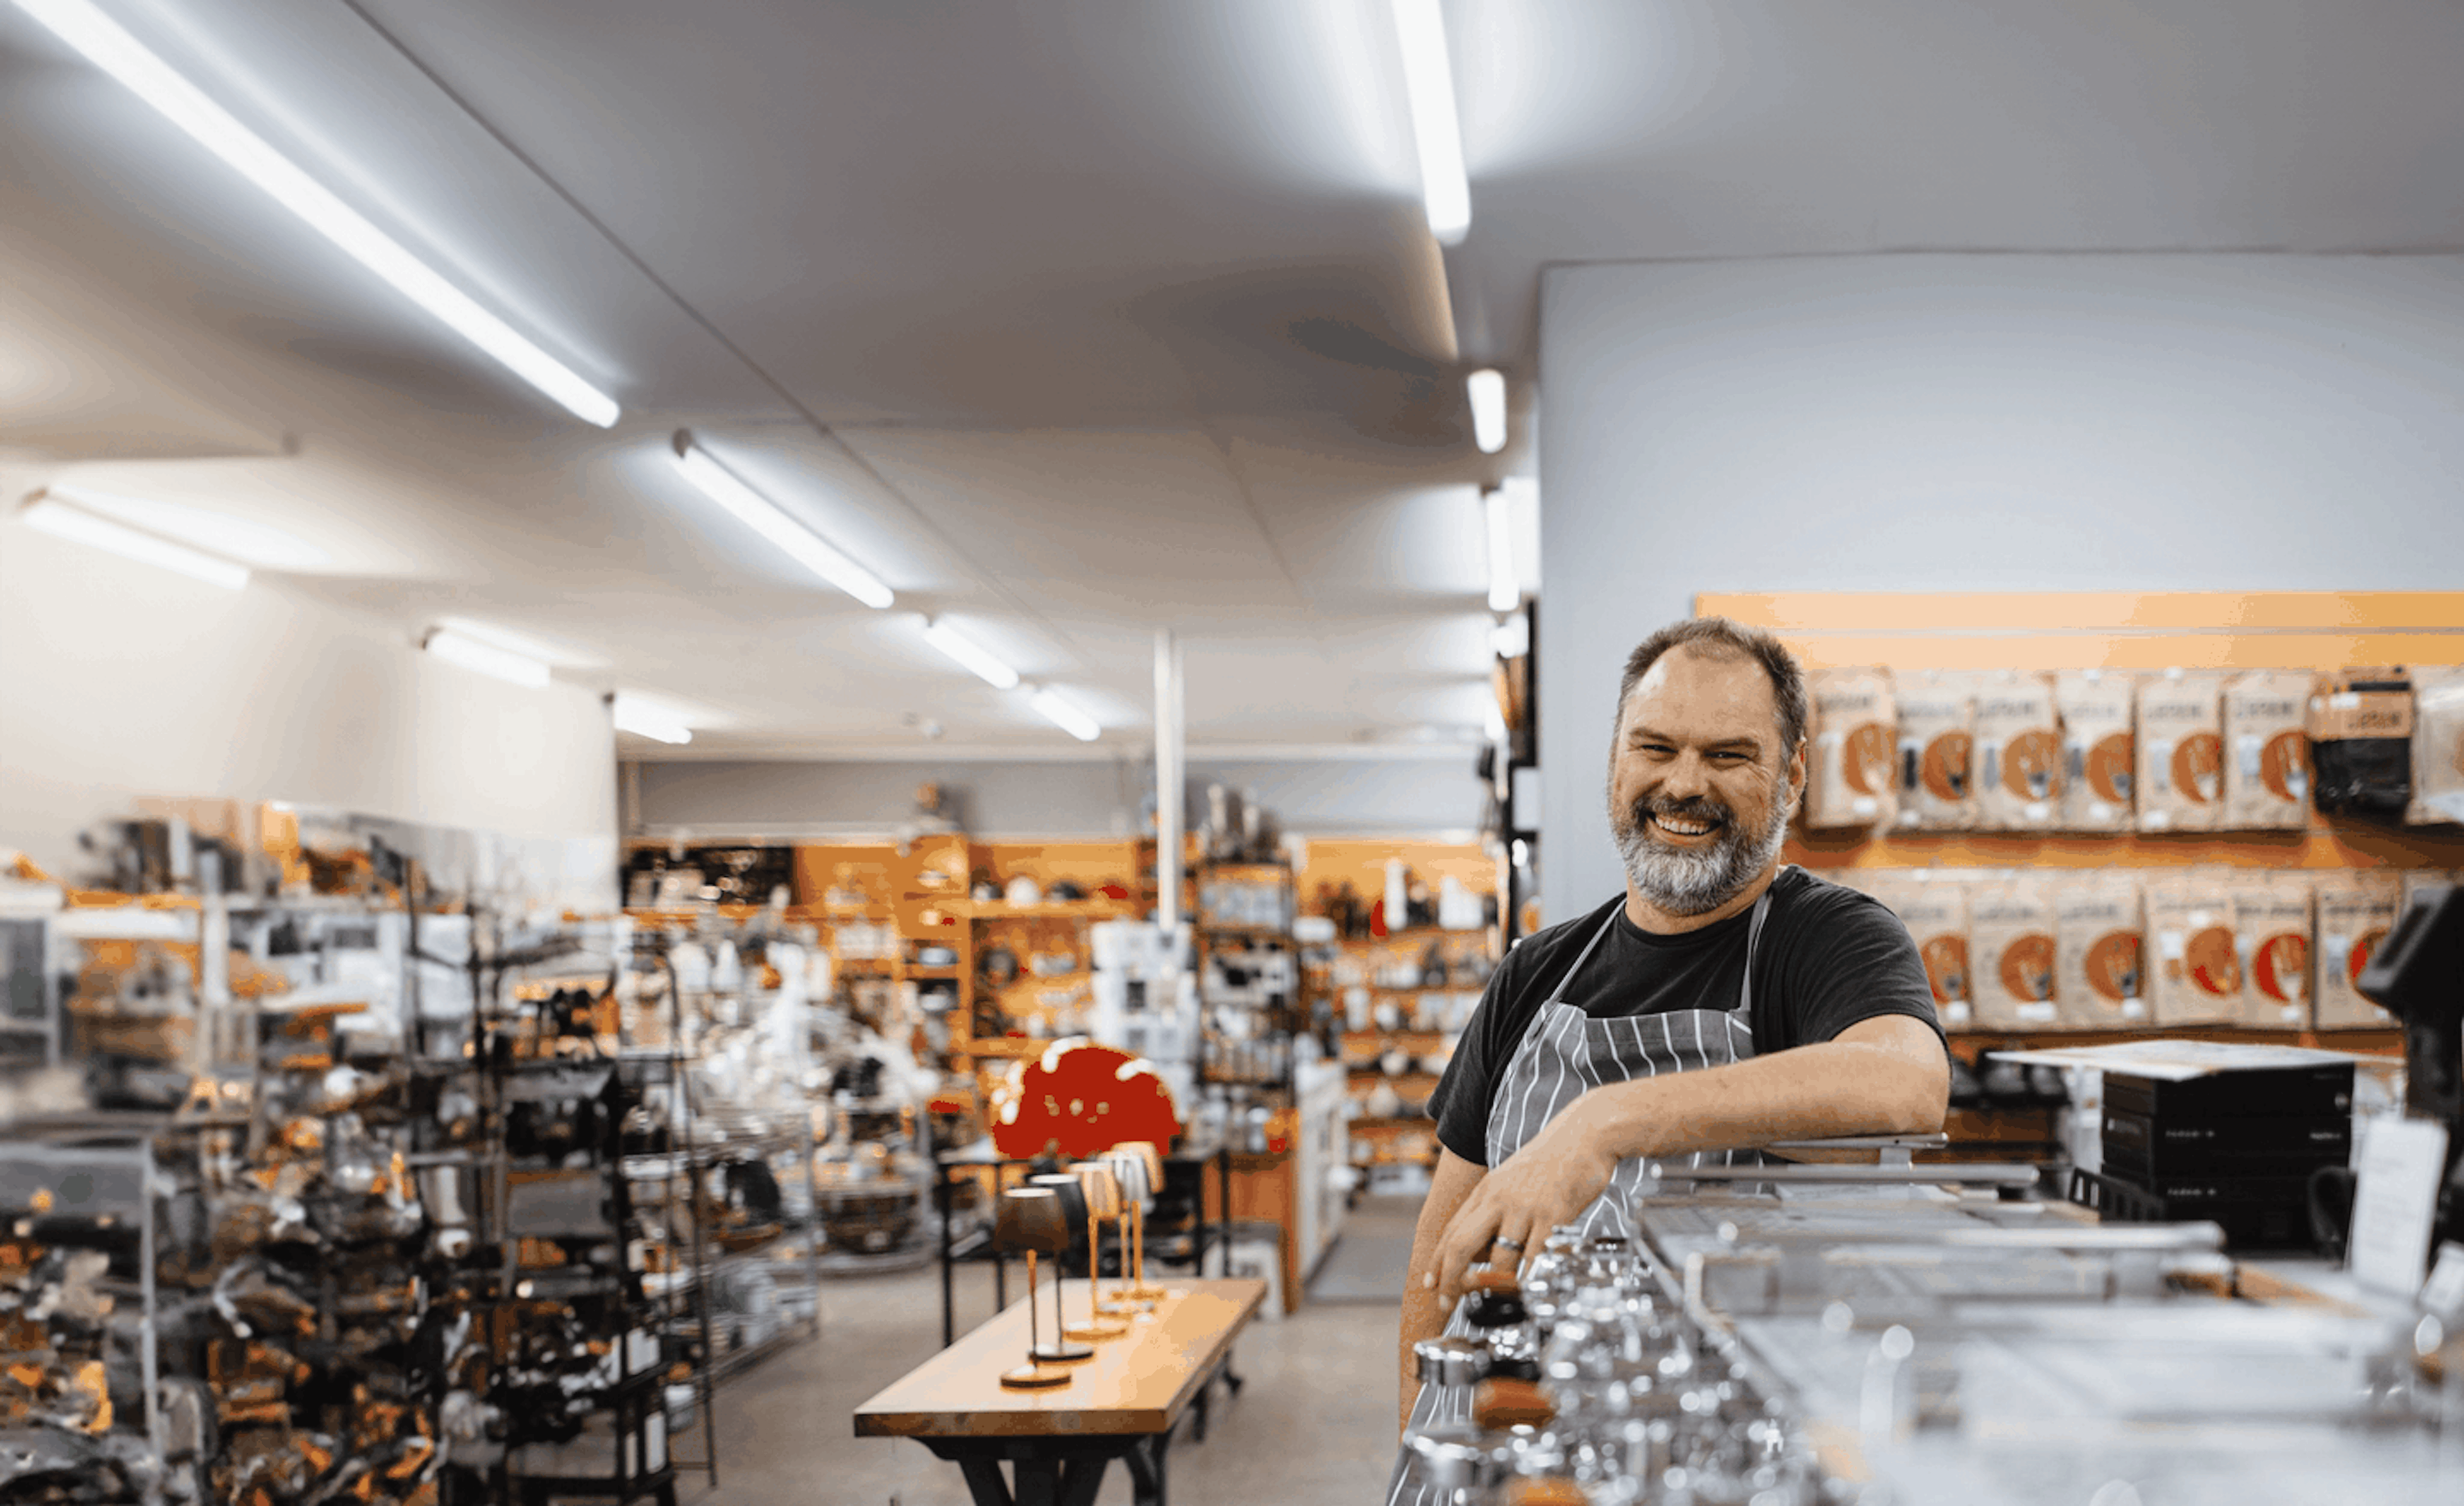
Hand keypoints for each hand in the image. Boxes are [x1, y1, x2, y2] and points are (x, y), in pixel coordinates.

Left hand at [1430, 1094, 1617, 1303]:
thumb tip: (1483, 1251)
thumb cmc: (1551, 1161)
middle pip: (1461, 1245)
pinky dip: (1528, 1278)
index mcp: (1486, 1191)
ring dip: (1495, 1284)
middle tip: (1445, 1302)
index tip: (1430, 1284)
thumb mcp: (1511, 1181)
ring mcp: (1525, 1207)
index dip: (1437, 1262)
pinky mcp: (1553, 1214)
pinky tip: (1525, 1290)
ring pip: (1499, 1257)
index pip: (1451, 1231)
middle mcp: (1499, 1199)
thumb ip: (1494, 1211)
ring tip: (1495, 1301)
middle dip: (1450, 1279)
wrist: (1584, 1135)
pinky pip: (1536, 1256)